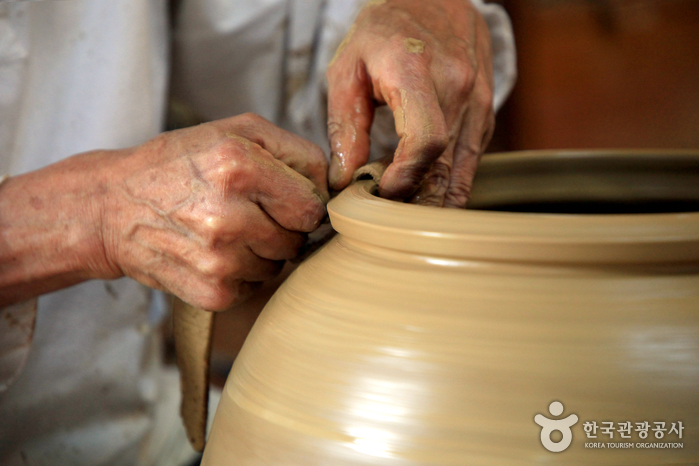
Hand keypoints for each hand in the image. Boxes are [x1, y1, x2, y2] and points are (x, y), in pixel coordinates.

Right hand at [101, 114, 327, 310]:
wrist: (111, 208)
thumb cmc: (180, 164)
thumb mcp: (236, 131)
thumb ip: (295, 151)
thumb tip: (335, 187)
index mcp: (238, 166)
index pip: (312, 206)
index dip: (301, 204)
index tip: (282, 200)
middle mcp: (229, 215)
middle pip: (298, 239)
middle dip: (282, 227)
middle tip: (247, 213)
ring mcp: (219, 259)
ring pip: (278, 266)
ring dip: (261, 252)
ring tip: (225, 231)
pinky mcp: (212, 292)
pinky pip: (254, 287)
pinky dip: (241, 274)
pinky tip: (212, 253)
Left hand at [326, 0, 494, 206]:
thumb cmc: (382, 31)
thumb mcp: (346, 69)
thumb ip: (344, 126)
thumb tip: (343, 179)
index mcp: (416, 70)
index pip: (425, 141)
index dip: (405, 178)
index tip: (383, 194)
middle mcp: (457, 84)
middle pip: (445, 164)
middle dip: (418, 199)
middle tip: (391, 218)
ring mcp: (478, 97)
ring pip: (464, 167)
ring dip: (439, 197)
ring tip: (411, 215)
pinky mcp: (487, 107)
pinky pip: (473, 156)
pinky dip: (452, 179)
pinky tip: (431, 193)